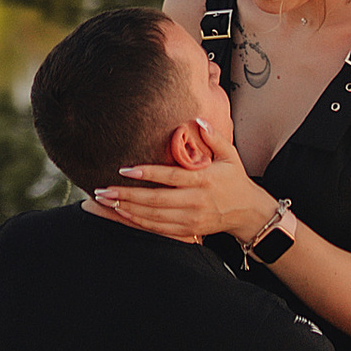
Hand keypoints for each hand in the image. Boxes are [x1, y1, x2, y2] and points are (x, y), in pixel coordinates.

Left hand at [93, 139, 266, 242]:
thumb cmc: (235, 179)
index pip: (171, 177)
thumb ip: (214, 137)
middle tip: (103, 189)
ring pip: (154, 216)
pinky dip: (139, 222)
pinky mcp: (189, 230)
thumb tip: (198, 121)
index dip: (147, 173)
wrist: (248, 212)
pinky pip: (159, 228)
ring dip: (128, 209)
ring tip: (106, 201)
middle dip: (127, 195)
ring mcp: (191, 218)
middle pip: (156, 200)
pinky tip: (122, 213)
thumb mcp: (230, 154)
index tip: (125, 169)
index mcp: (204, 180)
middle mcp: (196, 200)